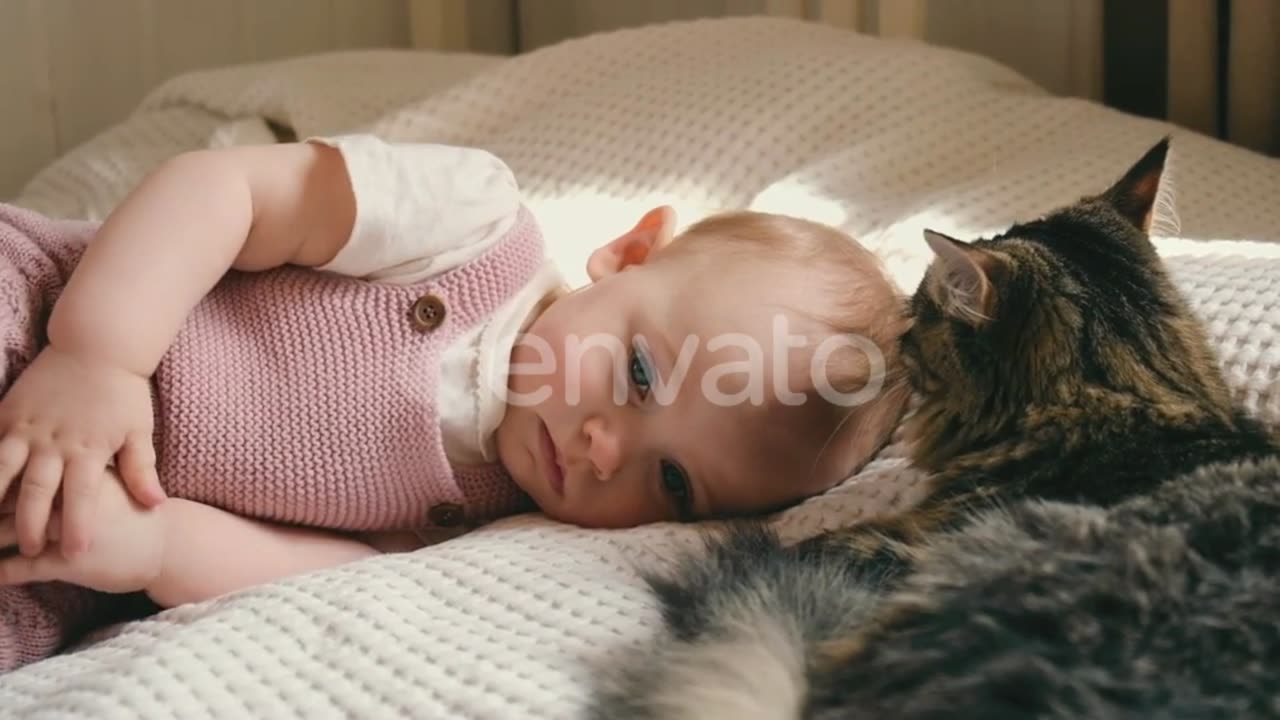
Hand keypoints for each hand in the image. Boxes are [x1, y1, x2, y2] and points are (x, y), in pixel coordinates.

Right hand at [0, 344, 163, 557]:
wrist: (97, 345)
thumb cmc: (123, 392)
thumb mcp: (138, 431)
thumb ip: (142, 469)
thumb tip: (156, 504)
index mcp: (88, 449)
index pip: (83, 497)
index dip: (79, 526)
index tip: (78, 554)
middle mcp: (54, 442)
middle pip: (38, 491)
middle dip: (32, 524)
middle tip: (32, 550)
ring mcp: (27, 427)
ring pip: (1, 469)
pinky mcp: (8, 413)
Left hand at [0, 468, 165, 593]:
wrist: (171, 544)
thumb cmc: (135, 512)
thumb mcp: (105, 481)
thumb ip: (73, 471)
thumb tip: (39, 465)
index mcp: (77, 472)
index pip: (23, 470)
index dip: (1, 477)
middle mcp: (68, 497)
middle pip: (8, 498)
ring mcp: (68, 529)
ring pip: (9, 531)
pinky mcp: (71, 562)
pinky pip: (24, 568)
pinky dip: (2, 572)